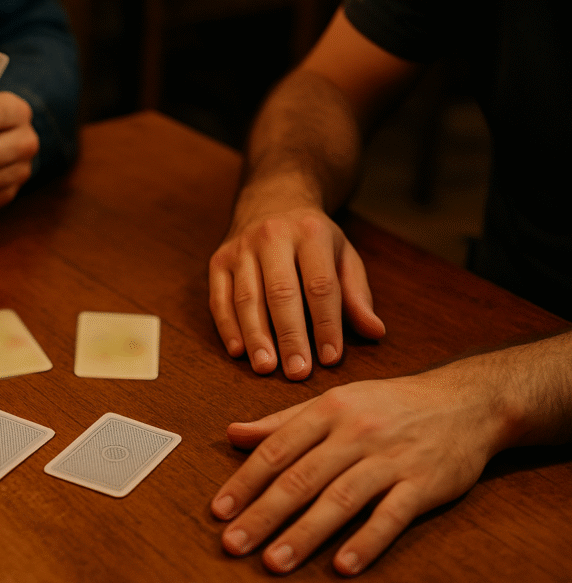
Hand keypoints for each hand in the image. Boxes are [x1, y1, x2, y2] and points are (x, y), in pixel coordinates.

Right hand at [208, 200, 384, 380]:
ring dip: (256, 337)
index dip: (326, 324)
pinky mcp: (218, 260)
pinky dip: (228, 327)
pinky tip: (238, 351)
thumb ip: (357, 294)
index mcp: (311, 233)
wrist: (272, 198)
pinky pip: (220, 298)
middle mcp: (272, 237)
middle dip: (290, 336)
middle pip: (281, 293)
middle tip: (297, 371)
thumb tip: (375, 332)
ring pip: (247, 298)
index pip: (320, 285)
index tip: (330, 358)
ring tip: (266, 368)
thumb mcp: (342, 255)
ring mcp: (240, 248)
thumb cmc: (312, 237)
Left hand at [210, 368, 506, 574]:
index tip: (219, 512)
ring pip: (341, 499)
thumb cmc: (389, 405)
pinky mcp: (424, 484)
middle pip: (302, 478)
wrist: (466, 402)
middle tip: (233, 544)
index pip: (277, 449)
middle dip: (264, 514)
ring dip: (305, 533)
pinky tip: (343, 566)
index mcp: (329, 411)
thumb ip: (282, 421)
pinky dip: (367, 541)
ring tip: (274, 562)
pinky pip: (392, 515)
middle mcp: (356, 433)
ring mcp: (391, 459)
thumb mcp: (334, 401)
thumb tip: (232, 434)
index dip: (245, 482)